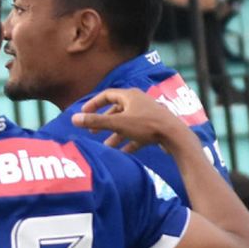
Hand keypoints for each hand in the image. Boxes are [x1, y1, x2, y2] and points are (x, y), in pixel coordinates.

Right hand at [72, 87, 194, 155]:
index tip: (83, 113)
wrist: (175, 136)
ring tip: (107, 146)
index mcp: (130, 96)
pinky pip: (138, 133)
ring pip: (127, 123)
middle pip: (117, 109)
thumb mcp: (118, 123)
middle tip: (93, 131)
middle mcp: (139, 102)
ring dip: (116, 134)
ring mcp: (148, 114)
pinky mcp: (155, 126)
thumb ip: (96, 121)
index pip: (107, 95)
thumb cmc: (146, 126)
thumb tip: (73, 119)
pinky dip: (129, 141)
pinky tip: (124, 152)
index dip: (93, 103)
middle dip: (104, 121)